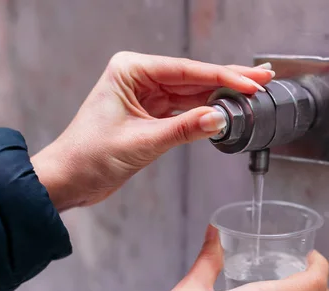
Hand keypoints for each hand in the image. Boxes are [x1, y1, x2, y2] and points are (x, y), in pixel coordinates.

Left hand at [31, 52, 274, 210]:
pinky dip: (203, 114)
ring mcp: (145, 96)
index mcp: (131, 70)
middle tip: (260, 82)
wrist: (67, 180)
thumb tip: (220, 118)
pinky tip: (224, 113)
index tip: (250, 82)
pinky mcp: (149, 115)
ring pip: (190, 94)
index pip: (186, 70)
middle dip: (227, 82)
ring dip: (218, 98)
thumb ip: (184, 129)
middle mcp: (138, 78)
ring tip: (250, 97)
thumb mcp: (142, 142)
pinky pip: (183, 111)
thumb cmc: (88, 156)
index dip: (223, 77)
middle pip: (192, 78)